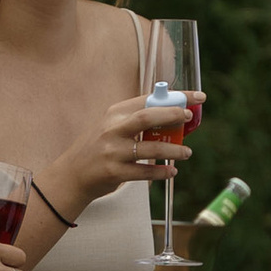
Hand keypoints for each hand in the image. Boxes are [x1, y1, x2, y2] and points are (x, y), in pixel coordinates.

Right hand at [54, 95, 203, 215]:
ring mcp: (113, 151)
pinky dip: (160, 172)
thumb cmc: (100, 148)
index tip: (197, 97)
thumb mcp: (113, 127)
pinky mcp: (114, 172)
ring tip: (186, 152)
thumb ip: (137, 120)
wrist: (73, 174)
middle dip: (171, 115)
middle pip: (146, 117)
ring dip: (172, 150)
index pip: (148, 99)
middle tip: (188, 117)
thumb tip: (175, 116)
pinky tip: (171, 171)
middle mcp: (112, 129)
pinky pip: (143, 172)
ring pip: (149, 148)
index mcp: (115, 113)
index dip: (175, 97)